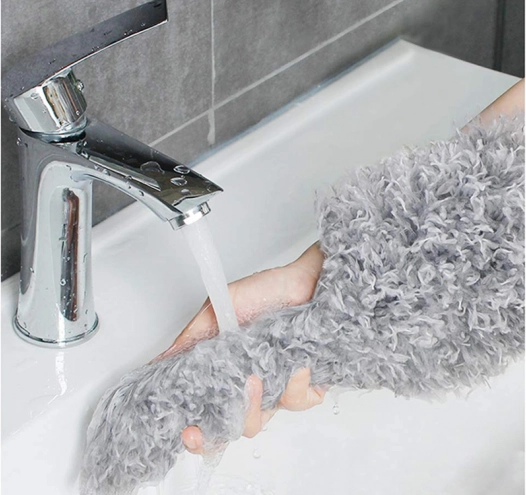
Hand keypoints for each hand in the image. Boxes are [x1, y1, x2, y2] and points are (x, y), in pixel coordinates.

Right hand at [156, 243, 325, 453]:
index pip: (210, 414)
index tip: (190, 431)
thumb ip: (194, 337)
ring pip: (266, 418)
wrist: (308, 279)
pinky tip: (296, 364)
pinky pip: (301, 401)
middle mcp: (252, 384)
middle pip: (237, 426)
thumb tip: (162, 361)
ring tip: (258, 376)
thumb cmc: (267, 291)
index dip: (199, 433)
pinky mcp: (307, 383)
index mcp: (228, 371)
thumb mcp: (222, 308)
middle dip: (231, 421)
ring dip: (260, 402)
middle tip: (232, 397)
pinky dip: (297, 385)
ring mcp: (279, 386)